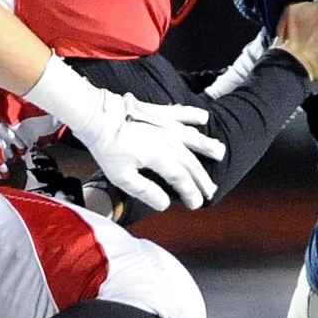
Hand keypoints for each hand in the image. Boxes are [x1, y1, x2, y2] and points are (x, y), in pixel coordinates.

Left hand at [76, 92, 226, 210]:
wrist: (98, 116)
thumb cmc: (107, 148)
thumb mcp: (122, 177)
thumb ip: (146, 191)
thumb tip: (165, 204)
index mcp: (160, 158)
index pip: (181, 179)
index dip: (191, 193)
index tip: (196, 204)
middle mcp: (168, 141)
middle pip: (191, 162)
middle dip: (202, 178)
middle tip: (211, 190)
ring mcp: (165, 125)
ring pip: (192, 138)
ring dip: (206, 147)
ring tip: (219, 153)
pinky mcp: (158, 113)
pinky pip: (181, 113)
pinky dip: (192, 115)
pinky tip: (203, 118)